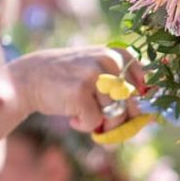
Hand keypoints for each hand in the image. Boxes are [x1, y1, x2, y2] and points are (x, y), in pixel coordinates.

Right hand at [7, 47, 145, 132]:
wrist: (30, 78)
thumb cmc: (70, 81)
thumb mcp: (98, 73)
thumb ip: (123, 88)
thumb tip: (149, 118)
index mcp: (118, 54)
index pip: (144, 86)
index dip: (138, 105)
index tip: (127, 112)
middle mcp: (109, 60)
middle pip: (131, 104)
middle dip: (119, 120)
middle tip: (103, 122)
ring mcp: (94, 74)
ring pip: (115, 115)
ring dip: (100, 123)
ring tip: (82, 112)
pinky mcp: (80, 91)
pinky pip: (94, 121)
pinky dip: (84, 125)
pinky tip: (71, 116)